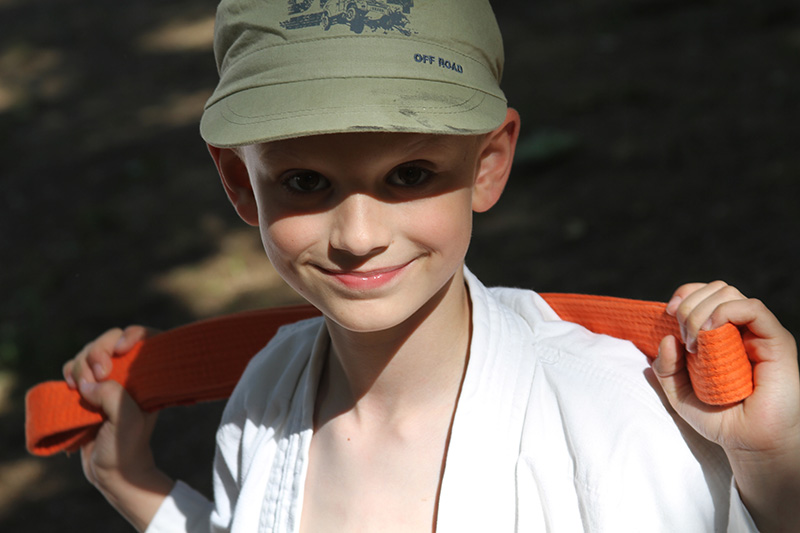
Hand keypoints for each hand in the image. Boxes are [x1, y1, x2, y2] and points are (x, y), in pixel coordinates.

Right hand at [63, 326, 172, 530]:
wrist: (113, 472)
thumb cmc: (126, 446)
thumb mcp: (126, 420)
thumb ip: (113, 395)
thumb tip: (89, 384)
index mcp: (147, 375)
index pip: (145, 337)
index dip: (132, 334)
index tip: (122, 349)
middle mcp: (129, 373)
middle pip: (111, 340)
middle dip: (98, 350)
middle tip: (99, 374)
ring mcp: (108, 380)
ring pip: (89, 353)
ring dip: (81, 364)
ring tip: (83, 388)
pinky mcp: (88, 390)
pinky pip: (74, 369)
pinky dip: (70, 372)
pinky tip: (73, 388)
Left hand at [652, 281, 799, 530]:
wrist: (749, 443)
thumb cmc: (719, 418)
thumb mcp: (678, 393)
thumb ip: (665, 368)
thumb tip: (666, 339)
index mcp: (721, 333)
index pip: (705, 293)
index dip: (684, 295)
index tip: (667, 314)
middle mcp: (741, 329)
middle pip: (714, 289)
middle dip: (688, 308)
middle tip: (685, 340)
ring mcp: (759, 333)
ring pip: (729, 293)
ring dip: (701, 312)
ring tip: (695, 344)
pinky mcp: (776, 342)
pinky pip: (752, 308)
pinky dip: (725, 311)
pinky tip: (710, 332)